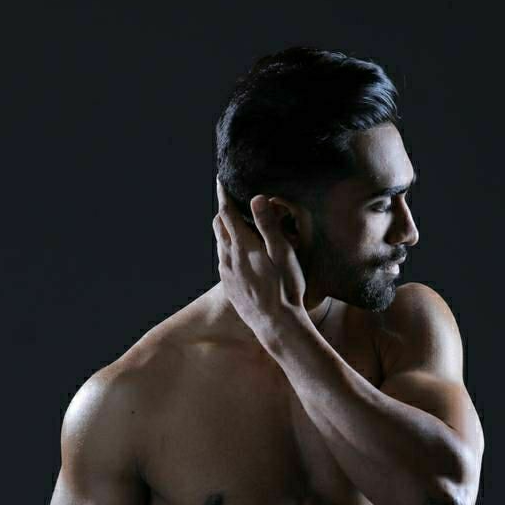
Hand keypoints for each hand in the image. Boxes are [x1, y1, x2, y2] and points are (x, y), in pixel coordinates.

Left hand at [213, 175, 306, 340]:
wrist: (276, 325)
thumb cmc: (286, 288)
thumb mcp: (283, 253)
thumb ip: (268, 225)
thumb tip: (256, 198)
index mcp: (242, 245)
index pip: (226, 211)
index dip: (223, 194)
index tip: (220, 180)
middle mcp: (228, 257)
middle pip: (219, 225)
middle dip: (224, 210)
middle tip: (233, 201)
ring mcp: (226, 273)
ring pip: (220, 242)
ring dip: (227, 230)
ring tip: (240, 225)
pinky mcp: (229, 286)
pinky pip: (224, 260)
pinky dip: (230, 249)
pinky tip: (243, 254)